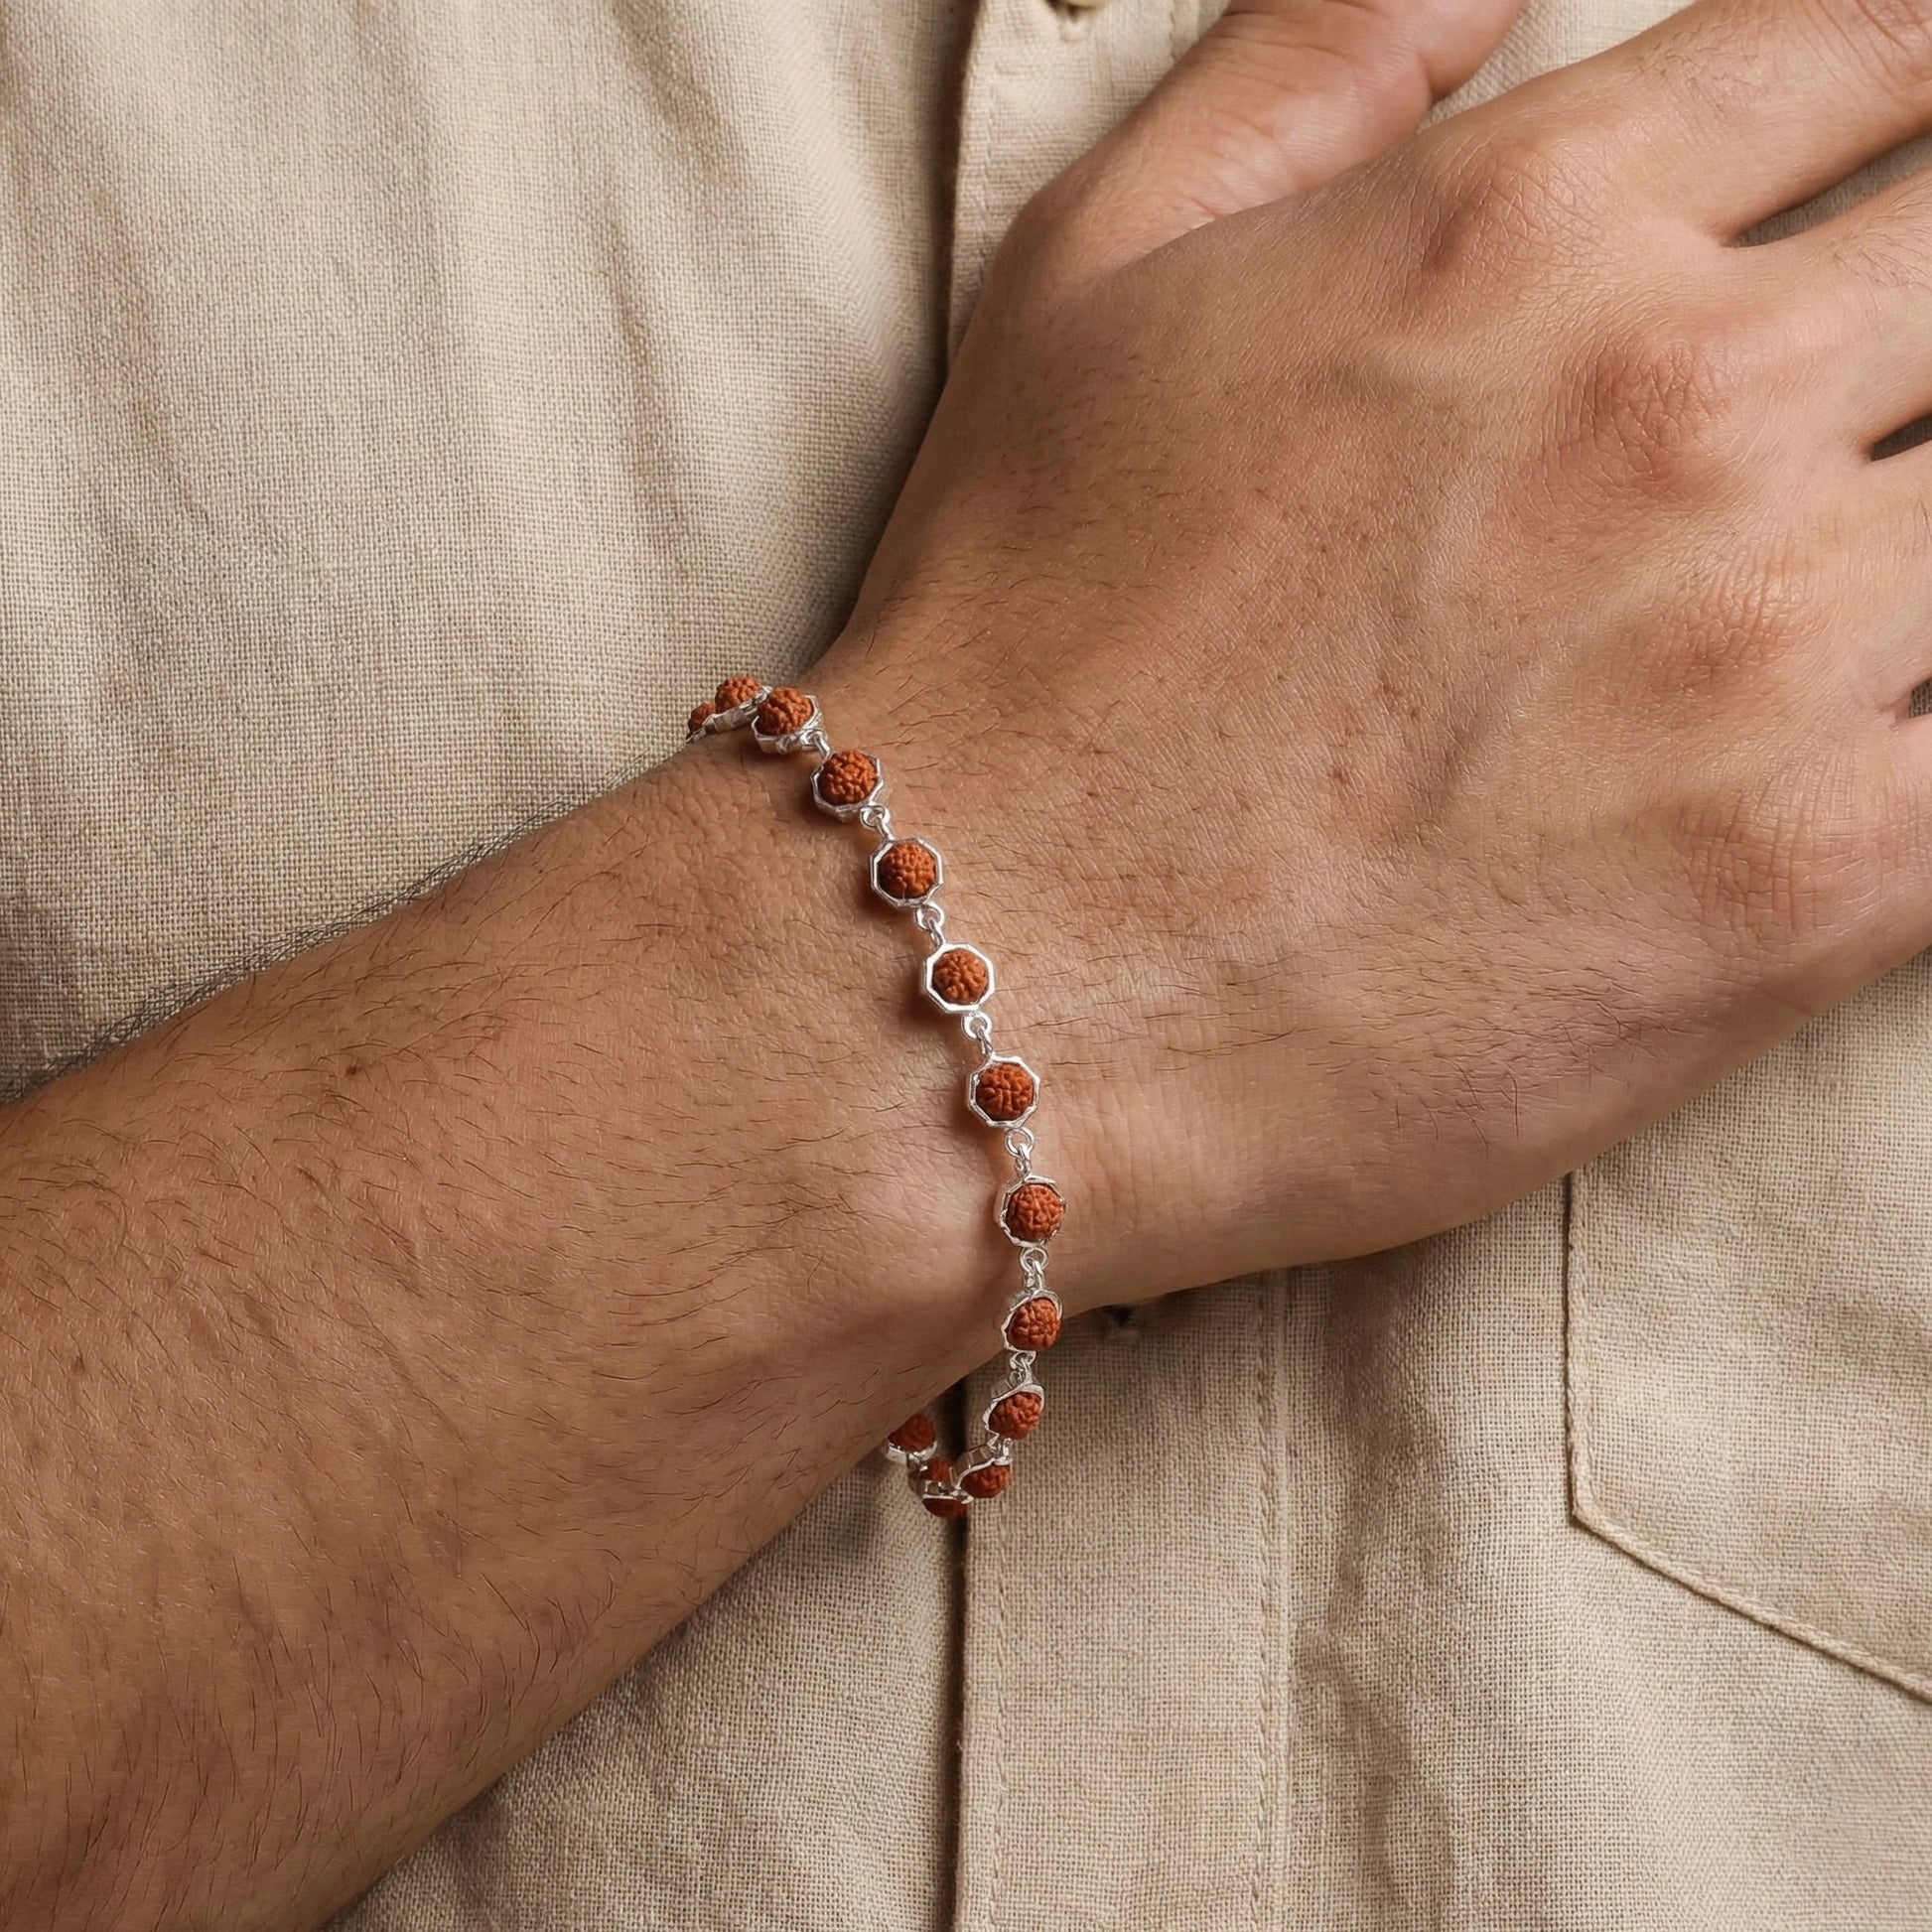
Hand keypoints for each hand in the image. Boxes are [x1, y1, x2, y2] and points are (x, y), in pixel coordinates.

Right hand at [807, 0, 1931, 1310]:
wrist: (987, 969)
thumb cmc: (1012, 641)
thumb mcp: (1090, 275)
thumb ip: (1314, 61)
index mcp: (1530, 227)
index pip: (1886, 40)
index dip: (1926, 78)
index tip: (1913, 145)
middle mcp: (1685, 403)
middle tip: (1875, 383)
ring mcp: (1772, 652)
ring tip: (1824, 573)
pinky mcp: (1809, 884)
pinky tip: (1867, 728)